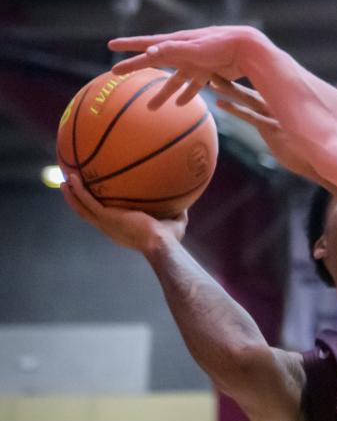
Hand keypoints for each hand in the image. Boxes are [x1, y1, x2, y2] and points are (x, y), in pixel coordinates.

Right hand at [60, 172, 186, 253]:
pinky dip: (78, 190)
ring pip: (82, 208)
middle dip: (79, 201)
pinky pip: (87, 201)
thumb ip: (177, 211)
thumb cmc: (169, 238)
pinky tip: (72, 177)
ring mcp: (105, 223)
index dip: (100, 210)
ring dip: (72, 195)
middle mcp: (110, 228)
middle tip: (72, 188)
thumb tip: (186, 202)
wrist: (161, 243)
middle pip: (88, 213)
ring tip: (65, 181)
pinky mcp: (105, 217)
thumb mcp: (175, 222)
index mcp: (122, 229)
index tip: (97, 199)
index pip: (107, 218)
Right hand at [108, 25, 267, 108]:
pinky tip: (180, 105)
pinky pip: (194, 86)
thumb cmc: (222, 46)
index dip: (128, 45)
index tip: (111, 45)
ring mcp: (195, 63)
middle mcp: (182, 52)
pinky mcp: (208, 72)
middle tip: (115, 73)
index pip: (147, 44)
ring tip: (150, 108)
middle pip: (154, 62)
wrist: (247, 50)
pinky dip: (187, 95)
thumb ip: (173, 51)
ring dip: (162, 94)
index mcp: (176, 43)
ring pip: (174, 81)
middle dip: (135, 67)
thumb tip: (149, 53)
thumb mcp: (194, 49)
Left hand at [209, 75, 319, 179]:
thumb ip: (281, 125)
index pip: (259, 85)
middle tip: (211, 65)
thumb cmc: (303, 152)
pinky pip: (250, 117)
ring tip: (211, 82)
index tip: (226, 67)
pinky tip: (219, 104)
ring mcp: (275, 116)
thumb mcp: (292, 135)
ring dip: (229, 89)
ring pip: (247, 98)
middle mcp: (277, 106)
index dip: (242, 76)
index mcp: (280, 103)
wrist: (318, 162)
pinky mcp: (273, 129)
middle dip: (231, 76)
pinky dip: (234, 109)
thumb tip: (275, 124)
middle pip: (249, 87)